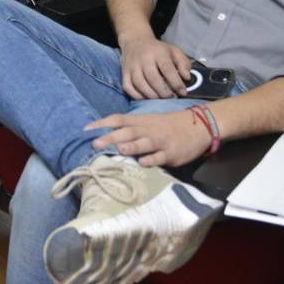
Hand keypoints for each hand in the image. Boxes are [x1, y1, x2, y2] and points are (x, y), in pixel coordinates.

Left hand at [85, 109, 211, 167]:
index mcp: (140, 121)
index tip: (85, 129)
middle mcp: (148, 130)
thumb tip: (106, 135)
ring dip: (131, 146)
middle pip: (127, 132)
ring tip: (118, 150)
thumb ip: (130, 128)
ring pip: (144, 143)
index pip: (118, 119)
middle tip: (95, 143)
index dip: (102, 124)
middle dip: (111, 137)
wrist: (198, 125)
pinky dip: (152, 159)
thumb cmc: (168, 125)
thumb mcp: (148, 121)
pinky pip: (161, 156)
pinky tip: (144, 163)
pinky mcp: (172, 153)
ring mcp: (160, 141)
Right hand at [119, 34, 192, 99]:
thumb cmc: (158, 50)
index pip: (167, 69)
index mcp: (158, 52)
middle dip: (164, 92)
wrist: (135, 41)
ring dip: (152, 95)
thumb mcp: (174, 51)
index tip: (183, 92)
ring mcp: (132, 66)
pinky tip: (147, 98)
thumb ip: (184, 63)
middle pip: (153, 78)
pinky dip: (137, 96)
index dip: (176, 83)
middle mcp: (143, 59)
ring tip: (161, 99)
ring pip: (140, 84)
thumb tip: (187, 78)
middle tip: (172, 98)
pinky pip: (128, 87)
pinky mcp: (124, 73)